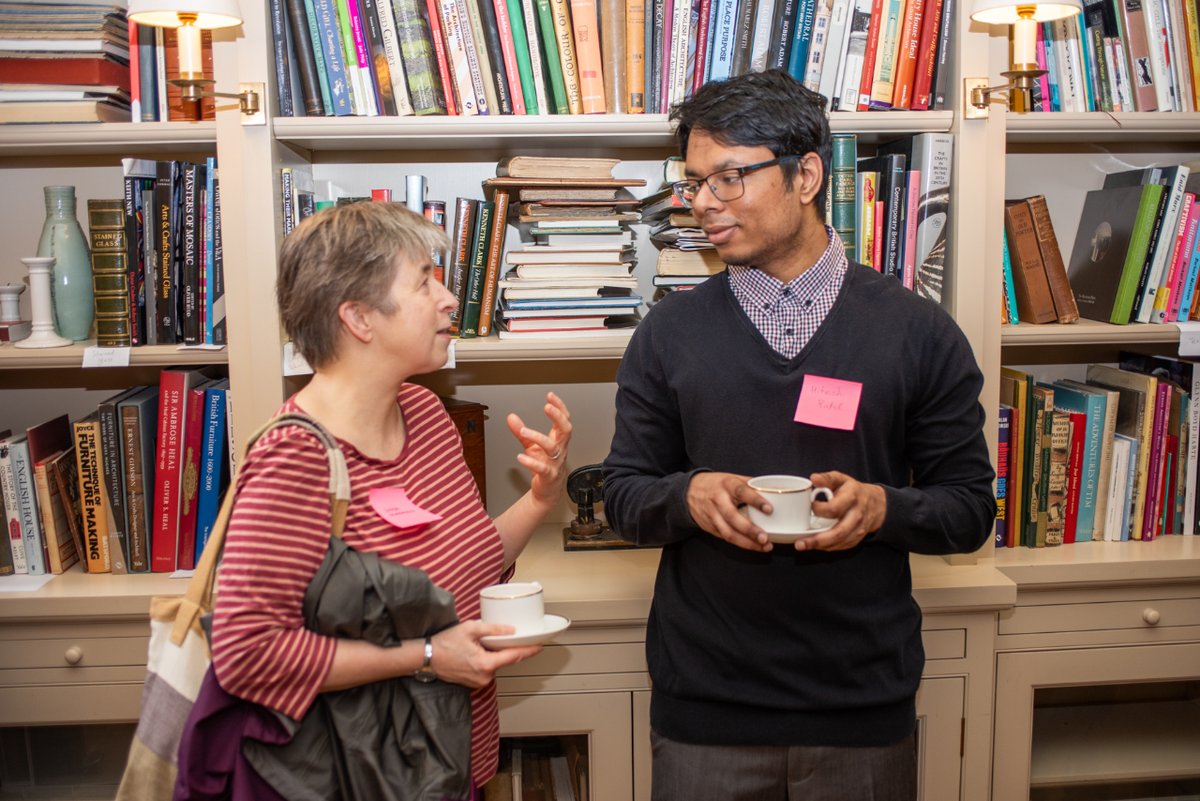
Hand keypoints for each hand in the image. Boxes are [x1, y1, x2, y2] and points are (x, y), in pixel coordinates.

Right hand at [430, 621, 541, 688]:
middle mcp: (485, 676)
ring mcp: (479, 682)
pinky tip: (477, 651)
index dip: (529, 650)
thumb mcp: (470, 629)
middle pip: (505, 660)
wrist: (426, 657)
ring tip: (480, 643)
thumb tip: (510, 630)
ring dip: (494, 654)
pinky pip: (487, 669)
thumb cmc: (445, 643)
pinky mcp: (474, 682)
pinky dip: (486, 660)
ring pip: (495, 665)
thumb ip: (493, 629)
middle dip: (508, 649)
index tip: (540, 646)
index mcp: (486, 664)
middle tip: (506, 636)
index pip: (514, 657)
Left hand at [506, 392, 572, 507]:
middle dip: (558, 417)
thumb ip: (521, 431)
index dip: (560, 407)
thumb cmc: (543, 466)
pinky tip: (521, 457)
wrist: (547, 490)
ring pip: (552, 447)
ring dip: (537, 437)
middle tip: (548, 407)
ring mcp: (555, 462)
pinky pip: (542, 468)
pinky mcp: (548, 476)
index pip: (564, 420)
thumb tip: (511, 417)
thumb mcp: (530, 445)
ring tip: (523, 431)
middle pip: (565, 430)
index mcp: (558, 440)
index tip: (551, 396)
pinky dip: (531, 462)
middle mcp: (559, 449)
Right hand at [686, 472, 771, 551]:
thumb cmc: (716, 484)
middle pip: (732, 516)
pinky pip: (725, 537)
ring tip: (763, 546)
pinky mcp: (710, 527)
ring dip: (746, 542)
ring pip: (728, 532)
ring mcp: (712, 515)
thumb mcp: (731, 478)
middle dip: (749, 529)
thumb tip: (773, 490)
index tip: (769, 509)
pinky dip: (740, 543)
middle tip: (765, 537)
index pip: (741, 491)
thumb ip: (750, 484)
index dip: (755, 500)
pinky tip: (753, 546)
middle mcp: (718, 500)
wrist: (689, 491)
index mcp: (726, 484)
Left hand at [796, 471, 886, 551]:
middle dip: (817, 539)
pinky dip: (827, 547)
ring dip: (820, 546)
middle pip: (838, 531)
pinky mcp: (857, 538)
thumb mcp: (842, 479)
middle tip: (799, 543)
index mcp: (852, 498)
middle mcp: (856, 515)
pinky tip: (815, 545)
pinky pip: (841, 546)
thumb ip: (827, 478)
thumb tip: (813, 478)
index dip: (819, 510)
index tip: (809, 506)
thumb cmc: (854, 491)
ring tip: (802, 545)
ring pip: (839, 541)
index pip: (835, 508)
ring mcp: (858, 529)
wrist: (877, 504)